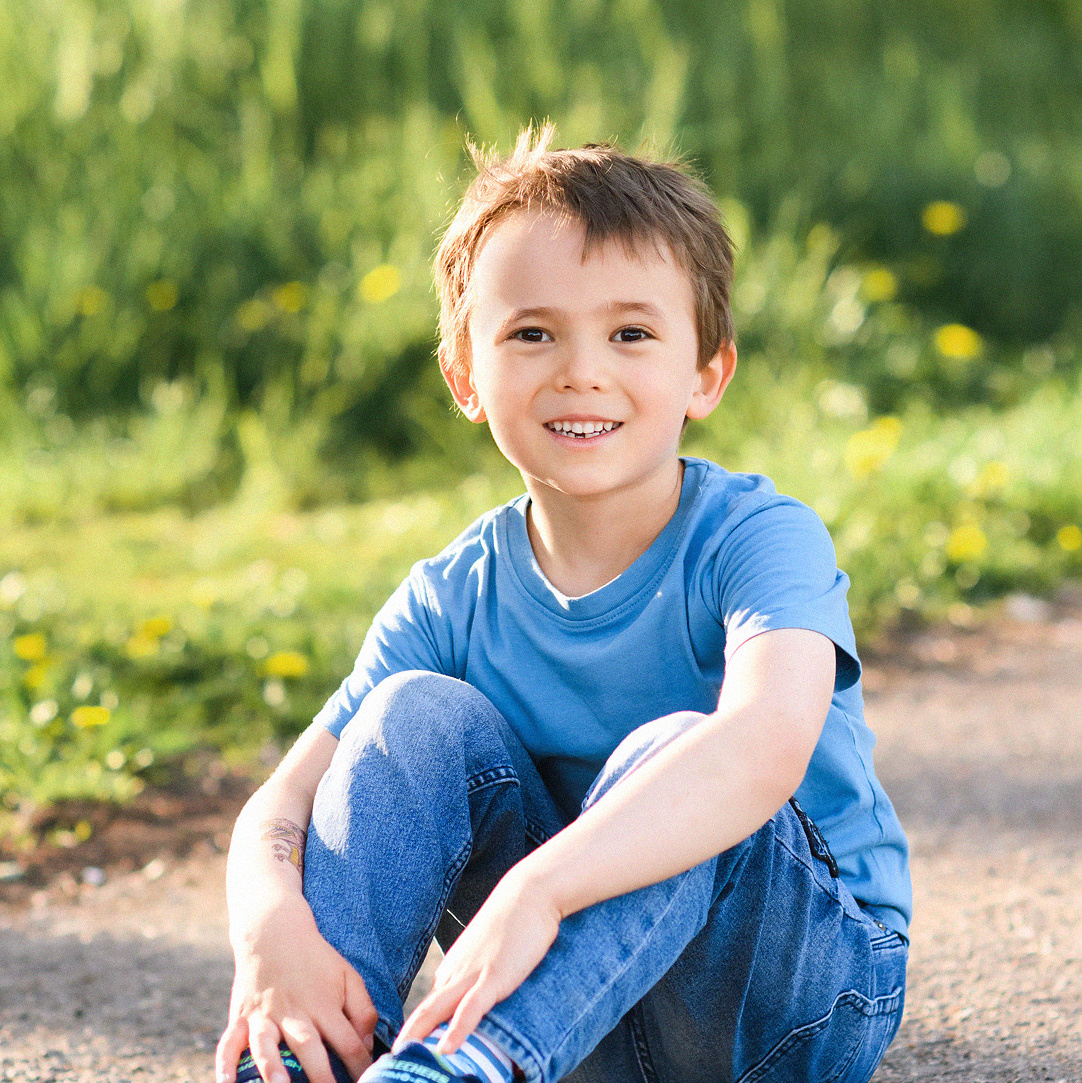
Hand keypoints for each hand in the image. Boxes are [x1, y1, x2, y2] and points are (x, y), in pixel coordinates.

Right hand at [216, 901, 377, 1082]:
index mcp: (323, 1005)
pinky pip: (228, 1042)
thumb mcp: (348, 975)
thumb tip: (366, 1045)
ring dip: (272, 1069)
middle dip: (320, 1076)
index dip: (359, 1065)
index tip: (368, 1080)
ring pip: (266, 1045)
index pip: (347, 1042)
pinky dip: (224, 1063)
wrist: (275, 932)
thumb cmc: (317, 960)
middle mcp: (293, 1013)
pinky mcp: (241, 1016)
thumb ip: (363, 1010)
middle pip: (309, 1048)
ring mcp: (264, 1016)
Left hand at [394, 867, 560, 1053]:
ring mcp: (472, 974)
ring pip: (436, 1011)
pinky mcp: (493, 975)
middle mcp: (455, 973)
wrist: (528, 892)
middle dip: (405, 1041)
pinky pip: (471, 1007)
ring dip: (417, 1039)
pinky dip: (457, 1030)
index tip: (405, 1057)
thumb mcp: (489, 952)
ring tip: (401, 1063)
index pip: (428, 1010)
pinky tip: (446, 1050)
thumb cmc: (513, 921)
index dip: (415, 1036)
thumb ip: (479, 975)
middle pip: (422, 1014)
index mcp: (452, 969)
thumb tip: (477, 1001)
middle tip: (388, 1065)